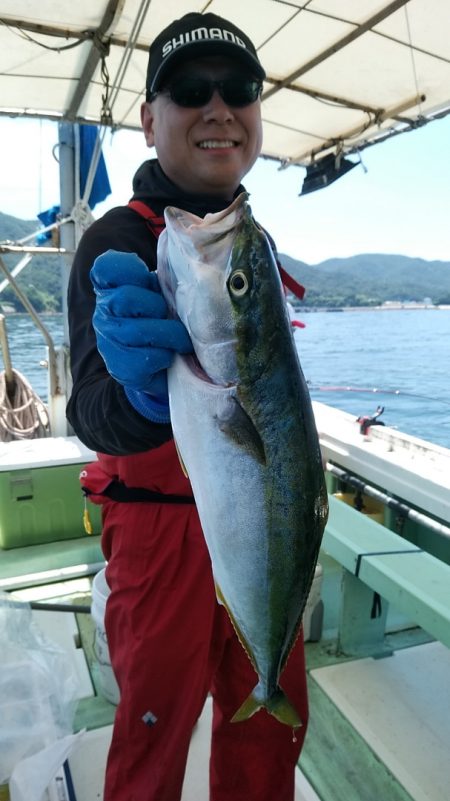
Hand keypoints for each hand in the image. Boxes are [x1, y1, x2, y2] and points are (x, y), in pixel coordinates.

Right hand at [90, 250, 191, 410]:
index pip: (106, 267)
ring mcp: (108, 340)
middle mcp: (104, 311)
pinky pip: (147, 358)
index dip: (127, 268)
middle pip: (126, 298)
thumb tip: (188, 266)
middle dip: (156, 306)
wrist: (153, 368)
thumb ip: (162, 280)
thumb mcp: (158, 294)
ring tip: (181, 339)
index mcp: (111, 287)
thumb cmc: (159, 321)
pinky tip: (167, 356)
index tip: (145, 275)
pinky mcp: (119, 367)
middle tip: (168, 314)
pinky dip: (165, 356)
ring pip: (138, 331)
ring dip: (169, 334)